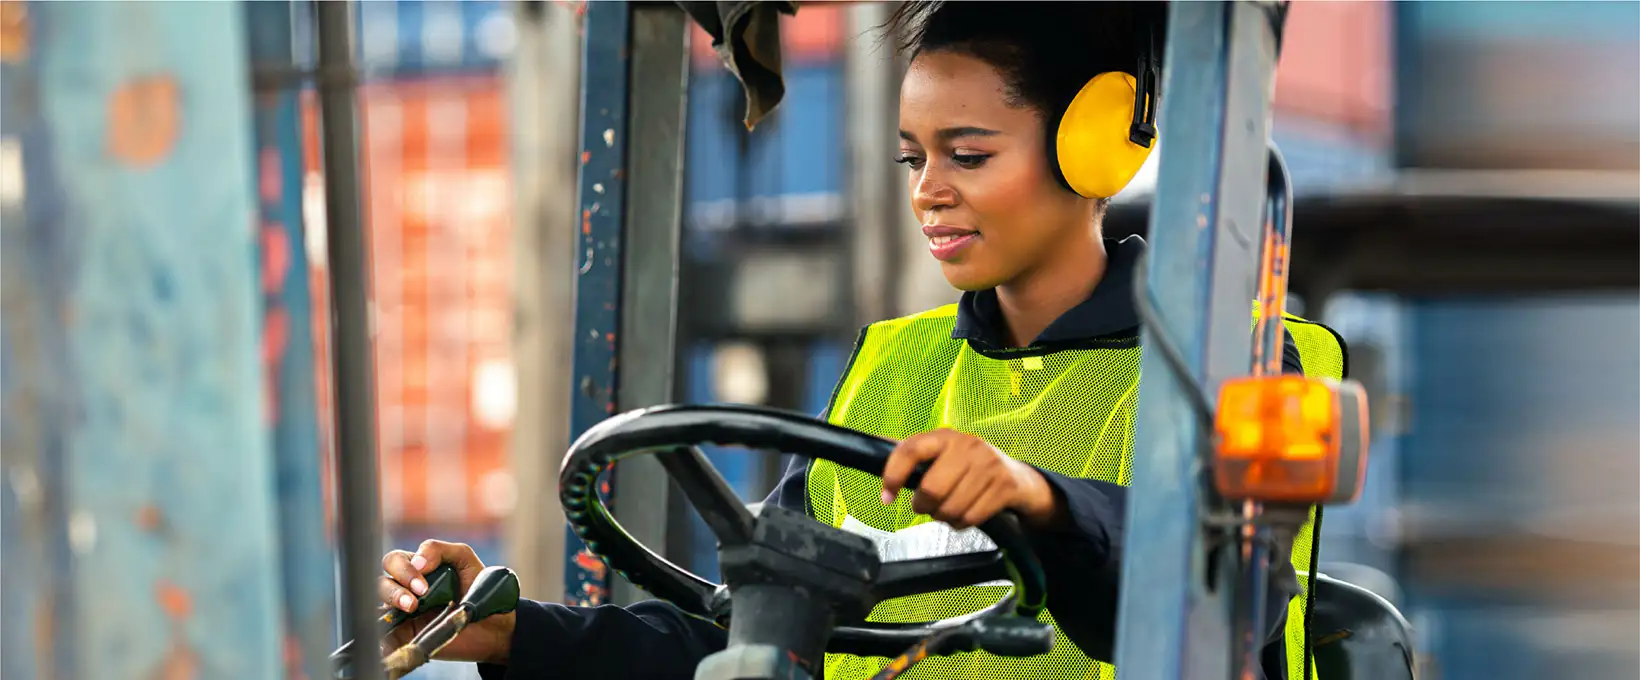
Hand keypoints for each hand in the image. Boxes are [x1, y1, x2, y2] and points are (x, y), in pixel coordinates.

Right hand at [379, 540, 515, 664]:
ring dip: (391, 605)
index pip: (394, 562)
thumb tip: (416, 560)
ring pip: (377, 607)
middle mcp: (405, 590)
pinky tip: (384, 640)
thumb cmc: (478, 588)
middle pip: (381, 584)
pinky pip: (384, 638)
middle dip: (395, 589)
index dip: (404, 570)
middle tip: (416, 601)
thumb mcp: (463, 559)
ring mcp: (403, 615)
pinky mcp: (406, 638)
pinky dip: (380, 639)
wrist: (493, 624)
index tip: (424, 584)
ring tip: (412, 609)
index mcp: (415, 569)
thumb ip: (439, 550)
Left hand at [879, 429, 1064, 529]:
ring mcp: (988, 465)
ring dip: (944, 518)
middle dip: (924, 507)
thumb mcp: (942, 454)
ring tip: (949, 509)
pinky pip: (970, 518)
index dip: (893, 475)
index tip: (887, 497)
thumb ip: (912, 454)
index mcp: (944, 436)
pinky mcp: (1004, 486)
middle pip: (930, 490)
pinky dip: (962, 524)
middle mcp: (967, 445)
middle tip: (927, 507)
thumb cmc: (970, 467)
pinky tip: (965, 514)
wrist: (1018, 479)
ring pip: (950, 508)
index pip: (910, 450)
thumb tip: (871, 445)